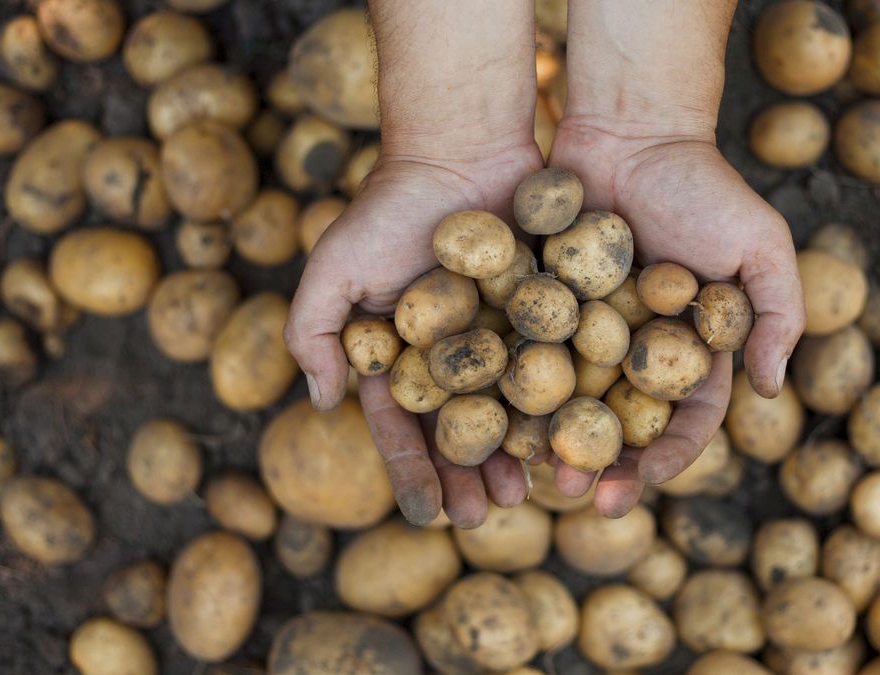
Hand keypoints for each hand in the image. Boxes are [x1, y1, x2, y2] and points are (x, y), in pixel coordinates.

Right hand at [284, 145, 541, 527]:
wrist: (461, 150)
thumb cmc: (389, 208)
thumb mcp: (332, 267)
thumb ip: (313, 334)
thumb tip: (323, 405)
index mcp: (400, 355)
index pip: (404, 426)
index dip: (414, 472)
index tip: (428, 516)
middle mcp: (451, 356)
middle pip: (460, 431)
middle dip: (467, 477)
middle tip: (483, 518)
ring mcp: (500, 338)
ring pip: (509, 412)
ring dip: (513, 457)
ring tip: (524, 495)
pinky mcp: (545, 316)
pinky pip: (553, 371)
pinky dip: (558, 409)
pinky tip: (566, 441)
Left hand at [544, 118, 805, 516]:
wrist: (631, 128)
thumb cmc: (704, 185)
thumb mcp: (761, 246)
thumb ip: (778, 315)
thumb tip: (771, 390)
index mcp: (689, 351)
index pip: (682, 422)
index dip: (664, 460)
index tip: (637, 484)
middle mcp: (636, 351)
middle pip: (619, 425)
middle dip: (602, 465)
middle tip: (578, 493)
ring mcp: (585, 331)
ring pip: (567, 403)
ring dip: (552, 440)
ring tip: (532, 469)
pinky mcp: (539, 305)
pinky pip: (525, 355)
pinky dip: (512, 388)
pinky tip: (495, 416)